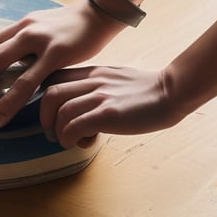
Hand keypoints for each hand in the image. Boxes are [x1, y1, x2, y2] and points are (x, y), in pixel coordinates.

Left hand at [0, 0, 122, 126]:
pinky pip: (30, 79)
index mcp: (21, 26)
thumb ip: (27, 41)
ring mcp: (40, 42)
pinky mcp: (57, 54)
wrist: (100, 13)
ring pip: (4, 67)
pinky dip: (13, 96)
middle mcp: (25, 31)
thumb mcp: (44, 26)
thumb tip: (13, 56)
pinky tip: (3, 110)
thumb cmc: (72, 25)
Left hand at [40, 65, 181, 146]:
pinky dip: (70, 138)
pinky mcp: (109, 114)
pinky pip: (75, 126)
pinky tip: (81, 143)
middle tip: (53, 132)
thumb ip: (95, 85)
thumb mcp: (114, 78)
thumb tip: (80, 102)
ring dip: (59, 132)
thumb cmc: (146, 90)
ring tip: (69, 141)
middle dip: (45, 118)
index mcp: (91, 72)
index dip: (44, 98)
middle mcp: (92, 82)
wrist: (171, 92)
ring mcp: (100, 97)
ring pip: (61, 113)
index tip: (50, 114)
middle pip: (50, 95)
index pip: (54, 78)